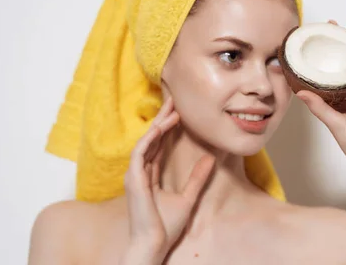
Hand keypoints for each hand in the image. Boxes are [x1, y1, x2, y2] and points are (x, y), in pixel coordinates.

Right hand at [121, 96, 215, 263]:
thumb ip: (197, 178)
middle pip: (152, 138)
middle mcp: (141, 171)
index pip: (159, 144)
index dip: (168, 127)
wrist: (154, 245)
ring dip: (159, 124)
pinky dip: (151, 138)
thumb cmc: (166, 226)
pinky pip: (140, 152)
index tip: (181, 111)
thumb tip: (211, 158)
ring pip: (146, 141)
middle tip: (175, 100)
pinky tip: (162, 126)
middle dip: (163, 118)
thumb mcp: (188, 197)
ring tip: (173, 108)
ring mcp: (135, 174)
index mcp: (150, 174)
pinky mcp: (133, 178)